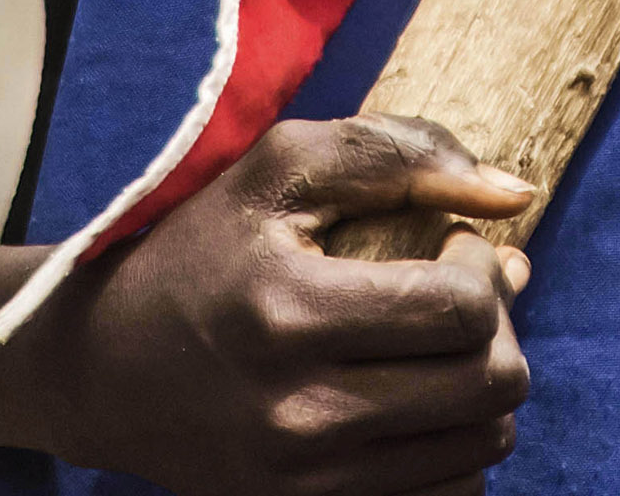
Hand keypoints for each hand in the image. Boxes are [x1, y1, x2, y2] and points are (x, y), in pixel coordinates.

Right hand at [41, 115, 536, 495]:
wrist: (104, 369)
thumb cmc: (200, 252)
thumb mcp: (279, 170)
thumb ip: (398, 156)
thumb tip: (515, 193)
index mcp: (289, 313)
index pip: (462, 310)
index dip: (482, 268)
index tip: (451, 246)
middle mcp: (301, 413)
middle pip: (490, 384)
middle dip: (497, 327)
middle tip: (457, 295)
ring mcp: (307, 483)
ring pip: (483, 446)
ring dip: (484, 387)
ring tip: (439, 346)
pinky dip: (456, 446)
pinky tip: (421, 401)